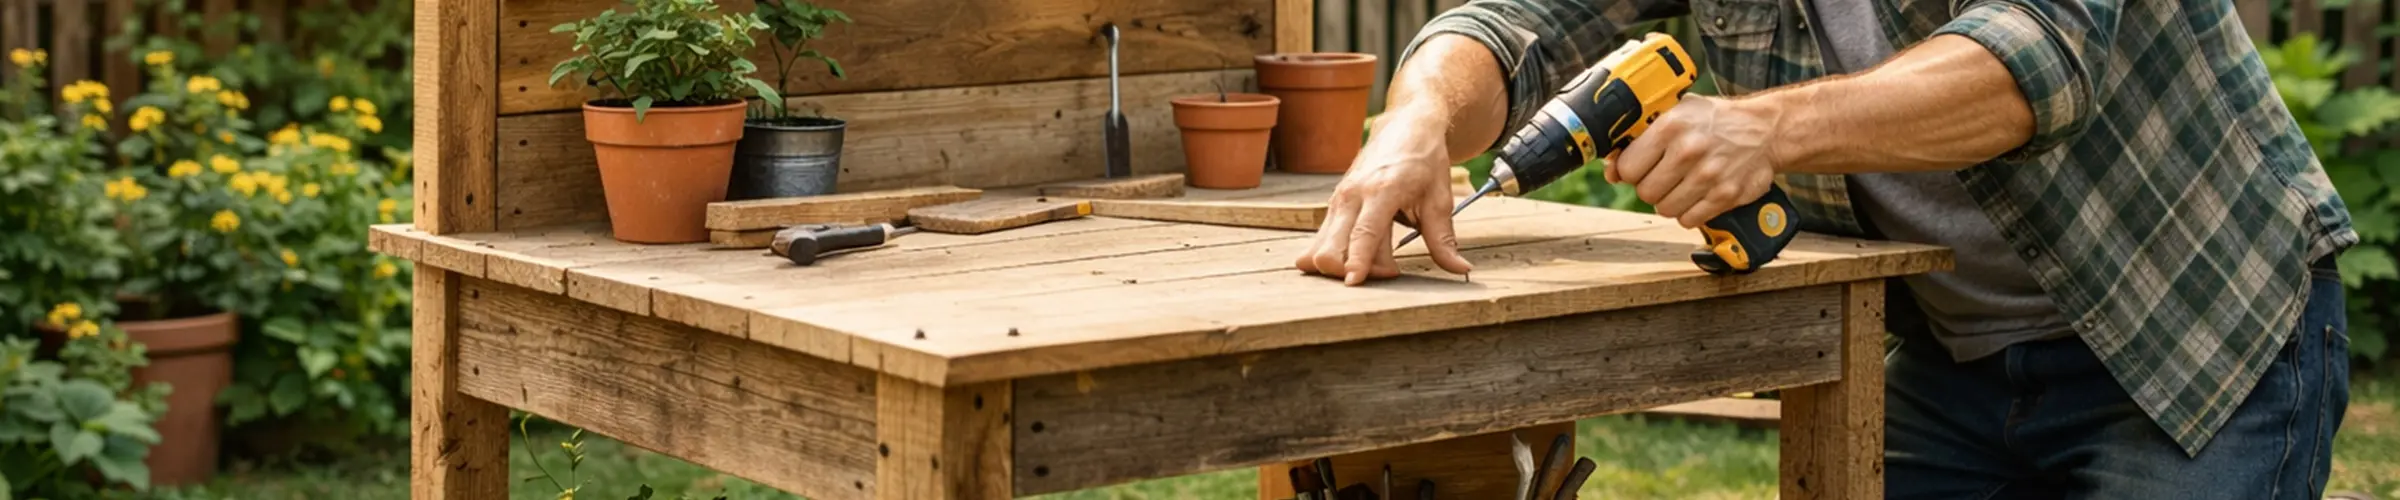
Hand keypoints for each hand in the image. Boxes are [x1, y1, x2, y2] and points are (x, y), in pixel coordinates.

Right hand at [1295, 114, 1475, 284]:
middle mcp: (1353, 194)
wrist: (1407, 127)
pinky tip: (1359, 256)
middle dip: (1352, 270)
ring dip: (1343, 265)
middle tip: (1389, 270)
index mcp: (1382, 190)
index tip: (1354, 284)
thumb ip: (1444, 239)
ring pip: (1321, 246)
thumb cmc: (1424, 162)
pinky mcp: (1333, 204)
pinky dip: (1335, 255)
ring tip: (1378, 261)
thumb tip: (1460, 269)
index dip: (1357, 262)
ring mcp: (1338, 199)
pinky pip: (1322, 239)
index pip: (1363, 234)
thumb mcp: (1440, 200)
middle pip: (1332, 247)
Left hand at [1607, 94, 1782, 228]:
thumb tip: (1611, 171)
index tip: (1641, 168)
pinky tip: (1697, 196)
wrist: (1766, 130)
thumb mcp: (1677, 112)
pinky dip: (1689, 212)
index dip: (1631, 171)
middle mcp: (1689, 151)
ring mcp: (1708, 175)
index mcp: (1671, 127)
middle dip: (1651, 187)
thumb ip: (1641, 138)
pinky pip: (1689, 220)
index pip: (1628, 168)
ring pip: (1665, 209)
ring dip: (1670, 201)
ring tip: (1683, 185)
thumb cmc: (1715, 121)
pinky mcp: (1725, 195)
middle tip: (1665, 176)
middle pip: (1645, 192)